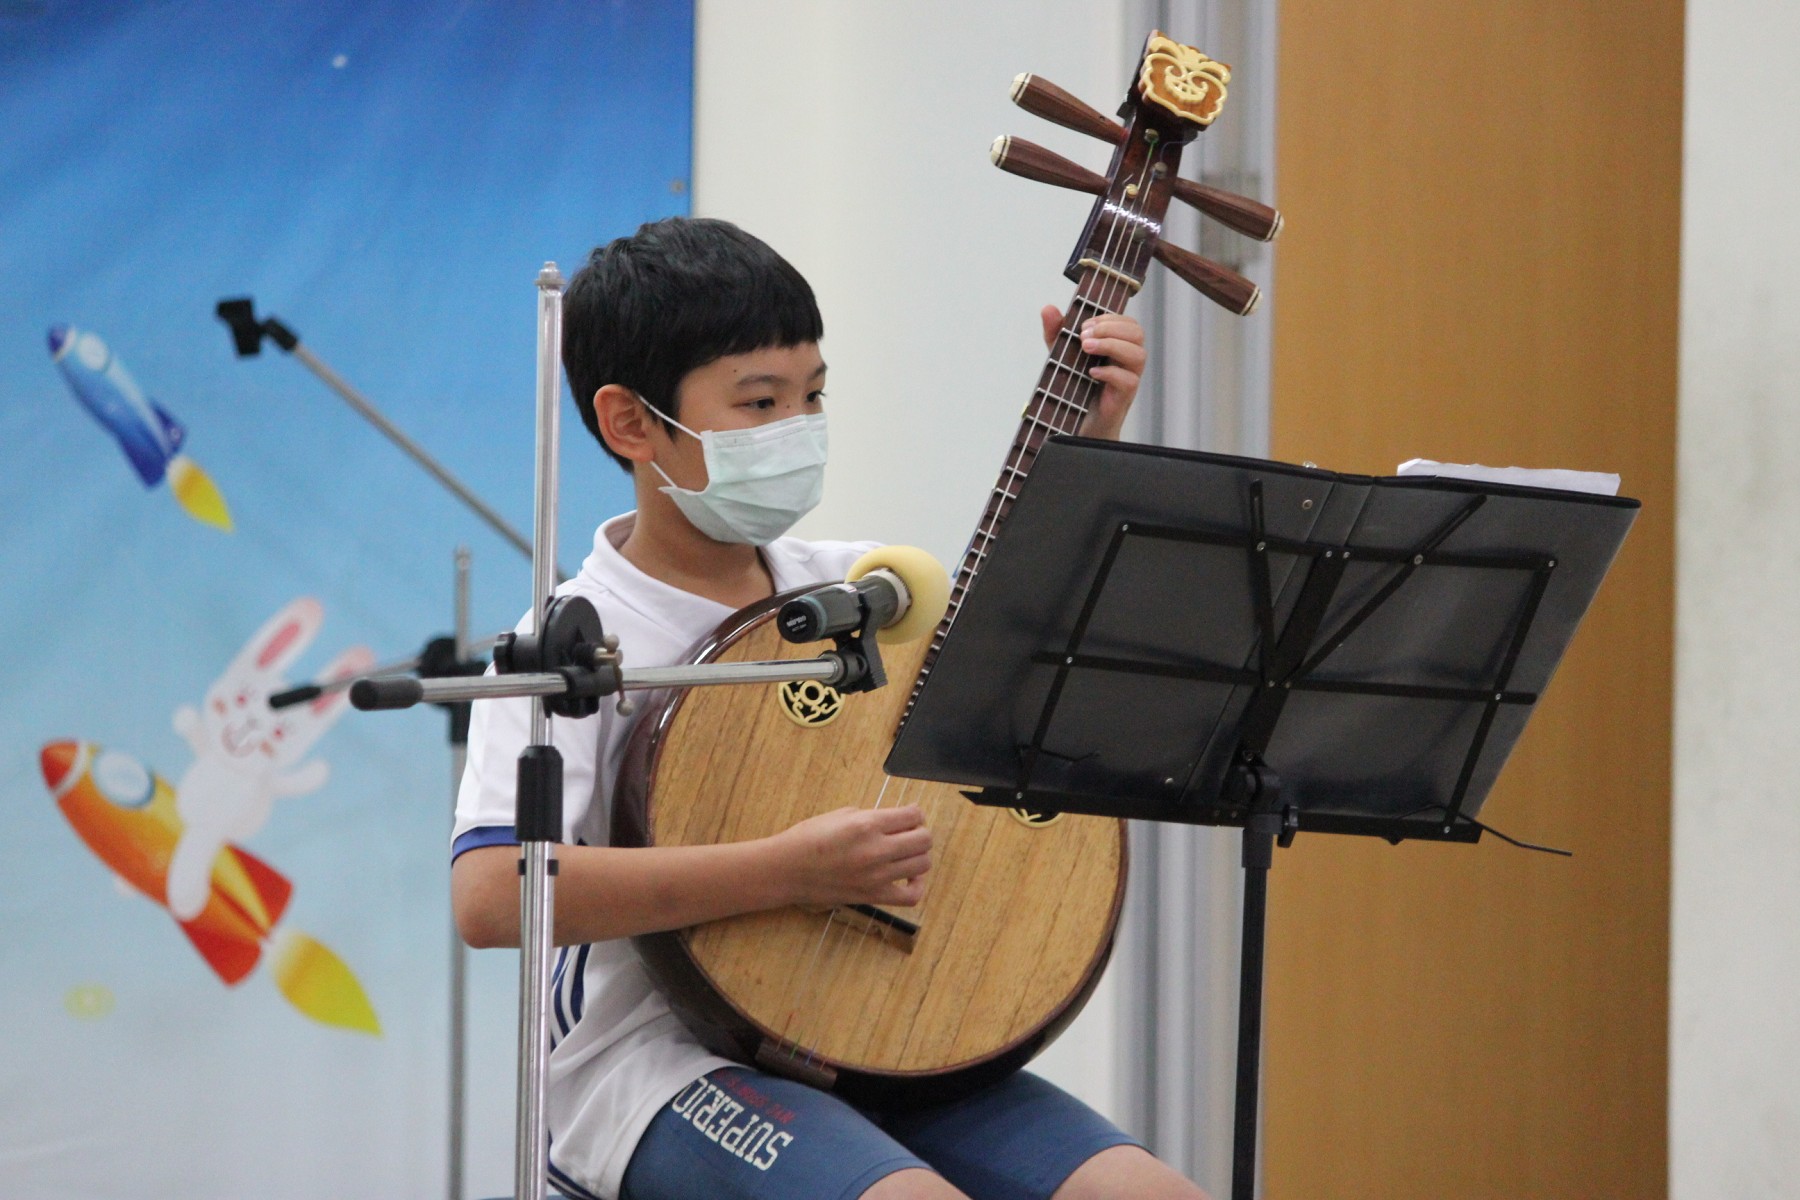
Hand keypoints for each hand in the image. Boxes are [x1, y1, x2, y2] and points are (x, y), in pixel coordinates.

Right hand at [773, 805, 931, 909]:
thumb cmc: (808, 838)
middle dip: (921, 832)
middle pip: (924, 840)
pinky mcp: (872, 895)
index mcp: (867, 824)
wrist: (787, 870)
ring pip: (922, 864)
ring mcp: (876, 876)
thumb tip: (895, 820)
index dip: (916, 814)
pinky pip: (911, 896)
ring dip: (919, 855)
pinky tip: (909, 877)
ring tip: (907, 853)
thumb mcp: (841, 814)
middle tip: (910, 833)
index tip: (911, 815)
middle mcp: (876, 850)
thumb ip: (872, 816)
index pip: (913, 816)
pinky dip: (917, 886)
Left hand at [1040, 306, 1146, 440]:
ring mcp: (1130, 377)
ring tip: (1086, 349)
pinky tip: (1091, 372)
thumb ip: (1056, 331)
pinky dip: (1109, 373)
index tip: (1084, 326)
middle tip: (1083, 337)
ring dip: (1111, 346)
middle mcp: (1128, 359)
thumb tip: (1048, 308)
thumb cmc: (1075, 385)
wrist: (1076, 421)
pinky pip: (1128, 379)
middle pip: (1137, 332)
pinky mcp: (1125, 395)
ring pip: (1138, 354)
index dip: (1107, 318)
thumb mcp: (1061, 353)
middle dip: (1109, 329)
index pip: (1127, 321)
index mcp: (1119, 344)